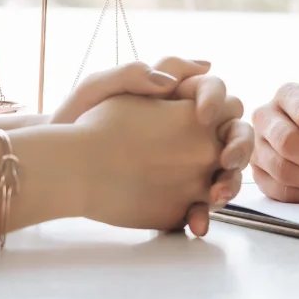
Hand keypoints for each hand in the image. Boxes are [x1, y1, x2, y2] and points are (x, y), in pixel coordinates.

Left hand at [52, 58, 252, 234]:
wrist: (59, 165)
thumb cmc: (78, 119)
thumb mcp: (99, 89)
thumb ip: (133, 75)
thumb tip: (171, 83)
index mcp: (179, 97)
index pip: (214, 90)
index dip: (215, 100)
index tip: (202, 116)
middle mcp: (193, 130)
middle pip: (234, 132)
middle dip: (239, 146)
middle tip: (226, 160)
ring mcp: (191, 165)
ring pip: (226, 172)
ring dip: (230, 183)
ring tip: (215, 197)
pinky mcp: (181, 195)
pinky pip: (202, 204)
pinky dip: (204, 215)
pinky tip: (196, 223)